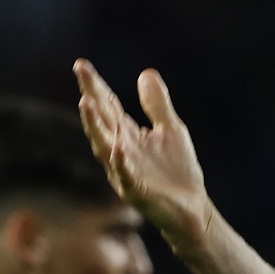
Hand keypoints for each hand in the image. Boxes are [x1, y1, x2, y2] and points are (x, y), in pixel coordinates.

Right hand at [75, 60, 213, 251]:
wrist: (193, 208)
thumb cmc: (177, 171)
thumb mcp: (171, 130)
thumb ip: (157, 104)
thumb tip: (146, 73)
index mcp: (127, 135)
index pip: (108, 106)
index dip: (96, 86)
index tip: (81, 64)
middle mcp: (120, 150)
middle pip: (102, 120)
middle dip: (91, 97)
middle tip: (81, 74)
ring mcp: (125, 171)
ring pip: (104, 146)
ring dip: (95, 125)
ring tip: (87, 102)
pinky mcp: (136, 192)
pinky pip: (126, 175)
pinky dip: (121, 161)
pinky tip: (119, 146)